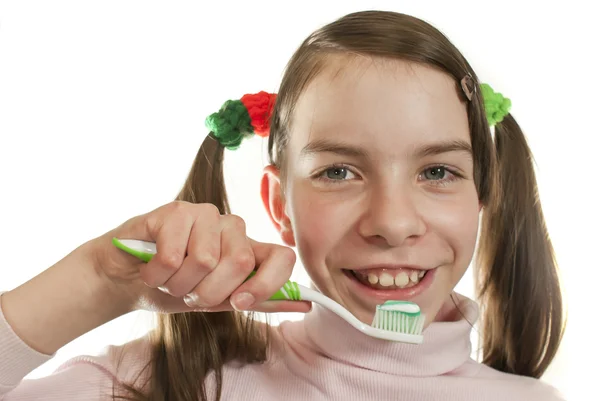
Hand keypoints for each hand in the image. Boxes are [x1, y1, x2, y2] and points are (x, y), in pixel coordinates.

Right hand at [93, 201, 310, 314]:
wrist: (126, 278)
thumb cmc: (174, 286)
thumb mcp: (218, 302)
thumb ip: (259, 300)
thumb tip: (305, 304)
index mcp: (248, 249)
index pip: (282, 257)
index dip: (266, 285)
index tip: (238, 303)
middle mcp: (232, 227)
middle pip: (240, 263)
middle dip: (206, 292)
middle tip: (188, 290)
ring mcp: (205, 215)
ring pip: (205, 260)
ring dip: (178, 284)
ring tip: (168, 277)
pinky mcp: (176, 210)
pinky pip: (173, 254)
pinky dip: (157, 274)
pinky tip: (152, 267)